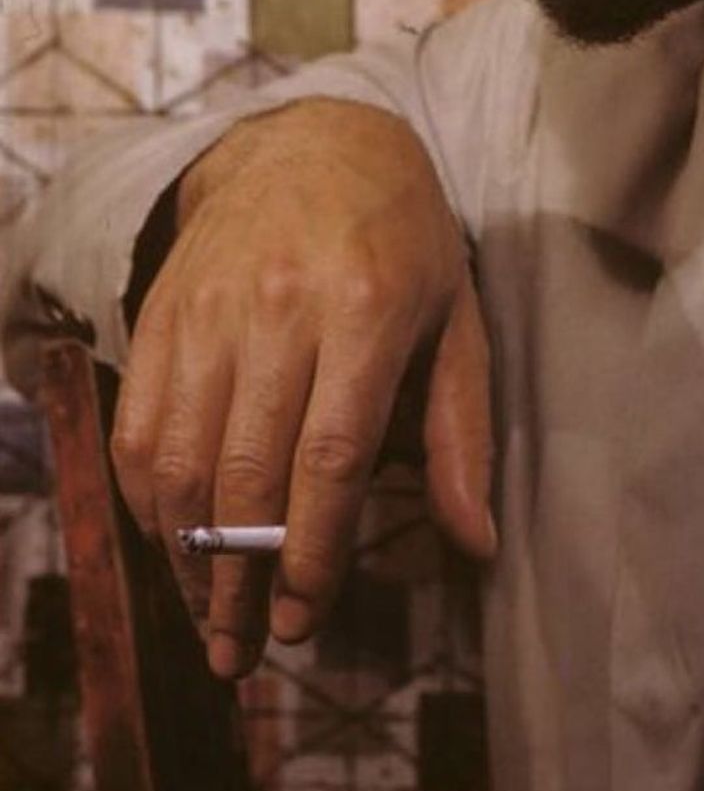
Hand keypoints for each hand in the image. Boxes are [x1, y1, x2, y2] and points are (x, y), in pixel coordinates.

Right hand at [109, 98, 494, 678]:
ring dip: (187, 559)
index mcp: (368, 310)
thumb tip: (477, 546)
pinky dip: (146, 499)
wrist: (314, 142)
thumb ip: (462, 435)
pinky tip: (172, 543)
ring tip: (207, 617)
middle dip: (241, 581)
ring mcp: (210, 307)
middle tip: (246, 649)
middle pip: (246, 474)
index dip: (312, 556)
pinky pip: (138, 426)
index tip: (303, 621)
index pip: (329, 461)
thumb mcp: (457, 320)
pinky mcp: (161, 310)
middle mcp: (281, 307)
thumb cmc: (402, 240)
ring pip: (182, 459)